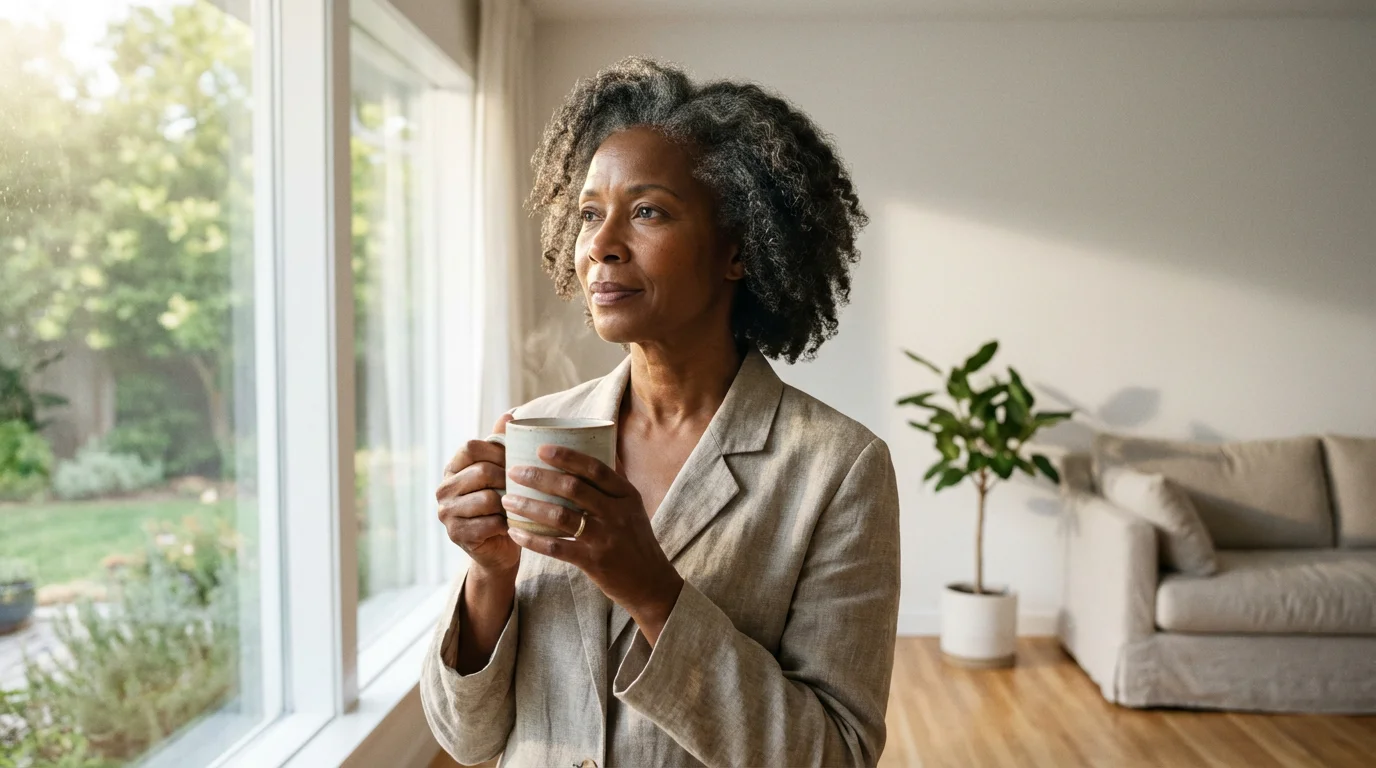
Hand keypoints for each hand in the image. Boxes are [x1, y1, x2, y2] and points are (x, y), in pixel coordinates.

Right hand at [436, 413, 520, 576]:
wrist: (499, 549)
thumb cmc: (503, 505)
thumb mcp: (501, 473)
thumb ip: (501, 444)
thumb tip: (511, 413)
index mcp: (453, 468)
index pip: (471, 447)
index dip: (497, 450)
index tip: (516, 460)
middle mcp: (444, 488)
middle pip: (481, 471)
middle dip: (508, 478)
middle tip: (525, 487)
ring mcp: (446, 513)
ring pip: (487, 498)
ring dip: (509, 503)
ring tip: (520, 506)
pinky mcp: (456, 534)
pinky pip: (489, 523)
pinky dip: (507, 524)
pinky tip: (513, 525)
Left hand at [504, 445, 683, 643]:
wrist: (650, 582)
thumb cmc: (636, 540)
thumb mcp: (633, 507)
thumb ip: (614, 481)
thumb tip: (602, 445)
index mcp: (626, 494)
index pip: (595, 468)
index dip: (567, 456)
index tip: (540, 448)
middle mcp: (617, 513)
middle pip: (573, 488)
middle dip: (539, 477)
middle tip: (514, 472)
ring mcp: (605, 538)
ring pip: (561, 516)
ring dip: (530, 506)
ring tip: (508, 501)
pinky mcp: (593, 561)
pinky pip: (556, 548)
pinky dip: (533, 539)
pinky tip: (515, 532)